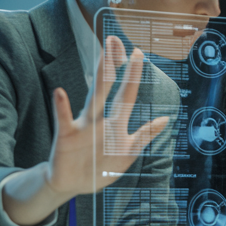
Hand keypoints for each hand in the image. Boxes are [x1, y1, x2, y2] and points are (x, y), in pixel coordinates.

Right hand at [48, 35, 170, 196]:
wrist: (72, 185)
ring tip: (101, 58)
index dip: (134, 76)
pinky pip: (64, 120)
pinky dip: (61, 107)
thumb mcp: (127, 153)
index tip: (139, 53)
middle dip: (112, 66)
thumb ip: (144, 136)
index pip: (127, 95)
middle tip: (114, 41)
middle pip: (107, 88)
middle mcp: (99, 119)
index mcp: (115, 123)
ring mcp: (83, 126)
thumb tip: (165, 119)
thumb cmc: (100, 168)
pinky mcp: (66, 136)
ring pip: (92, 99)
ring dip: (97, 79)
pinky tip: (60, 93)